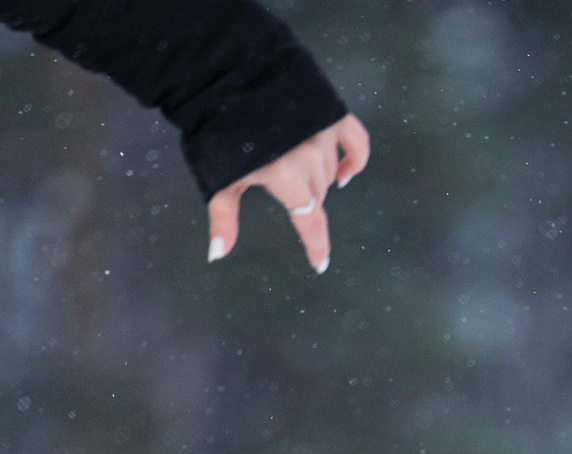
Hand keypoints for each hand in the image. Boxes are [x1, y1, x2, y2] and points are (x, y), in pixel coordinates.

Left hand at [206, 115, 370, 273]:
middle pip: (317, 194)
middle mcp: (311, 156)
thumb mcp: (217, 177)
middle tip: (283, 192)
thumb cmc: (215, 129)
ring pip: (330, 172)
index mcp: (285, 174)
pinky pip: (357, 142)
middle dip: (304, 200)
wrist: (224, 71)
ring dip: (318, 180)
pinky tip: (345, 172)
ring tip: (298, 172)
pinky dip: (355, 160)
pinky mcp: (331, 112)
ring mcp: (324, 132)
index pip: (310, 220)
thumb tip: (218, 254)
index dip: (317, 245)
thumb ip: (223, 217)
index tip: (320, 264)